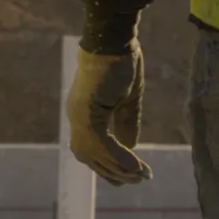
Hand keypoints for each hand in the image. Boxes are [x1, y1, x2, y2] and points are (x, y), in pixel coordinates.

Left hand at [67, 42, 149, 186]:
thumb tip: (130, 149)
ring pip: (96, 154)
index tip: (128, 177)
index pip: (91, 150)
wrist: (114, 39)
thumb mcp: (128, 101)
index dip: (108, 166)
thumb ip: (127, 125)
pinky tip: (136, 165)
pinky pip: (103, 144)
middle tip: (139, 179)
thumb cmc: (121, 62)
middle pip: (91, 157)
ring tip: (141, 174)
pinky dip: (119, 157)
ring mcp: (79, 116)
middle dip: (114, 172)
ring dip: (119, 168)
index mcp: (83, 114)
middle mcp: (76, 118)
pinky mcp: (87, 112)